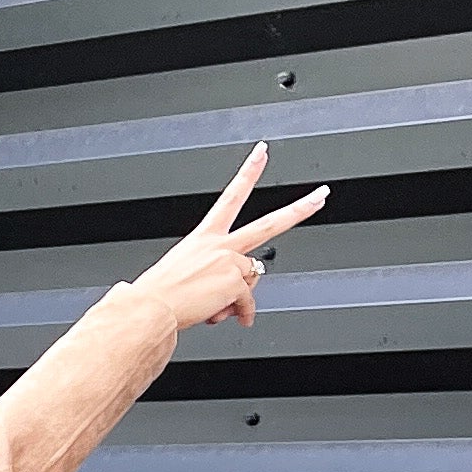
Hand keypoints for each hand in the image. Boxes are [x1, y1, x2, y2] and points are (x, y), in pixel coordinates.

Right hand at [132, 146, 327, 335]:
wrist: (150, 308)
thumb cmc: (158, 294)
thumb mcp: (183, 274)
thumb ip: (214, 276)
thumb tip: (234, 295)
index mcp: (204, 237)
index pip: (231, 197)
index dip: (248, 172)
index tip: (262, 154)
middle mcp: (220, 245)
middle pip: (269, 223)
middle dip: (299, 209)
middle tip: (321, 195)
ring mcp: (229, 262)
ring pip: (251, 280)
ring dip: (237, 299)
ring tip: (212, 306)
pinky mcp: (235, 282)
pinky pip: (247, 303)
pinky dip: (240, 314)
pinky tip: (228, 317)